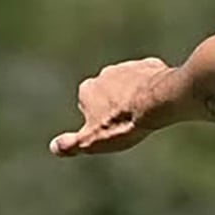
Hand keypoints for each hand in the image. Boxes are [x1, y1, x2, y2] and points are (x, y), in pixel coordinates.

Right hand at [51, 58, 181, 157]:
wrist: (156, 102)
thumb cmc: (122, 123)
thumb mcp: (92, 141)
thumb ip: (71, 144)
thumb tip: (54, 148)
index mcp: (87, 89)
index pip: (88, 105)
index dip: (99, 120)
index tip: (111, 130)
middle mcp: (105, 73)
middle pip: (109, 92)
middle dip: (116, 104)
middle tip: (129, 122)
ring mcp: (128, 67)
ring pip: (130, 84)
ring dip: (135, 95)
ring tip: (146, 113)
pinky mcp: (150, 66)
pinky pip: (150, 77)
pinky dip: (153, 87)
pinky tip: (160, 101)